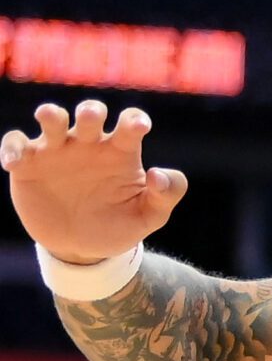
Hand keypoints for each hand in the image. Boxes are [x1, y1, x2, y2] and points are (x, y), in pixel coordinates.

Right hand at [2, 100, 187, 261]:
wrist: (82, 249)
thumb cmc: (119, 225)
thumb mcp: (149, 216)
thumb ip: (166, 194)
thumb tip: (159, 174)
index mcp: (120, 151)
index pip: (129, 124)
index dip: (134, 120)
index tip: (139, 126)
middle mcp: (88, 145)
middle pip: (90, 115)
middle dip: (90, 111)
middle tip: (91, 116)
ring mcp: (57, 152)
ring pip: (51, 120)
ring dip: (50, 115)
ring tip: (50, 118)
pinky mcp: (28, 164)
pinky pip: (16, 145)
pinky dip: (12, 148)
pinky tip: (14, 163)